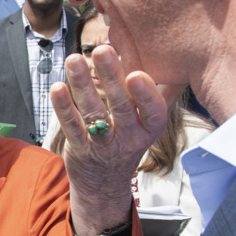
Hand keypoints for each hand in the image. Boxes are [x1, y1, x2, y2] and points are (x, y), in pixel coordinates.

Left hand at [50, 46, 169, 235]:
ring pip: (93, 113)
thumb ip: (161, 96)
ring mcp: (102, 144)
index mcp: (149, 129)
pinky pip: (71, 126)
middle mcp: (128, 138)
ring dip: (82, 84)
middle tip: (102, 50)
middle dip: (111, 77)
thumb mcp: (149, 124)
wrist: (104, 185)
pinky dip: (63, 107)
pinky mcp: (79, 147)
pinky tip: (57, 87)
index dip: (146, 94)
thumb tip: (178, 63)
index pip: (153, 112)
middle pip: (120, 106)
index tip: (135, 73)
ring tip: (74, 60)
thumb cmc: (128, 141)